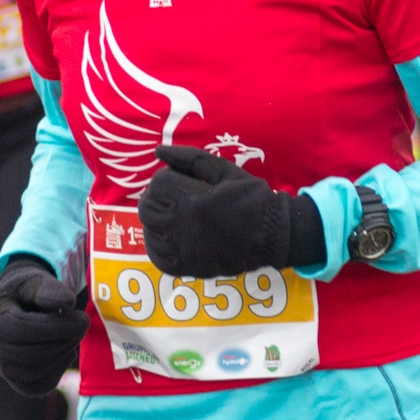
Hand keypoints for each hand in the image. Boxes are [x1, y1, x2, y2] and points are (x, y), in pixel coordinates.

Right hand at [0, 256, 88, 396]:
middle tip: (83, 325)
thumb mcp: (35, 281)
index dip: (56, 327)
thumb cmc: (27, 291)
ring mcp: (2, 367)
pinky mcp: (16, 381)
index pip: (24, 331)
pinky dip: (56, 372)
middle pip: (29, 355)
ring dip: (61, 355)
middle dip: (62, 341)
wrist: (15, 306)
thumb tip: (68, 302)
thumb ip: (49, 289)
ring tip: (76, 335)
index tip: (82, 319)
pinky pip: (37, 386)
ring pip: (33, 373)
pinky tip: (67, 352)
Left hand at [139, 145, 322, 277]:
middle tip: (175, 196)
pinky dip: (158, 245)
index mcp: (194, 200)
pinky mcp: (187, 267)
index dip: (168, 177)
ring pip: (149, 232)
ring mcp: (184, 250)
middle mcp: (184, 227)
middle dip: (157, 197)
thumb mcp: (223, 169)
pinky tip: (170, 236)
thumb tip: (158, 151)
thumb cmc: (250, 197)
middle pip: (147, 208)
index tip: (181, 178)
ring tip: (174, 214)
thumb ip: (189, 158)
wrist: (272, 234)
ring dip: (156, 220)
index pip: (158, 184)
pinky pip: (157, 257)